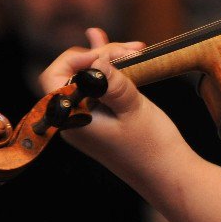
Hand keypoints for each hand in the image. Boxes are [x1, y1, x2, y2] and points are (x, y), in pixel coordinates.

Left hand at [38, 29, 187, 180]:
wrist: (167, 173)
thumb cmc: (151, 145)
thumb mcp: (132, 108)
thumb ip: (111, 82)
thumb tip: (97, 58)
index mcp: (73, 120)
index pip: (54, 78)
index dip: (75, 59)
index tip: (104, 54)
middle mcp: (74, 120)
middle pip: (72, 74)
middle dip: (99, 55)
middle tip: (131, 49)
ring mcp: (88, 119)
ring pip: (88, 78)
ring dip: (109, 59)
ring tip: (133, 48)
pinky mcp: (103, 118)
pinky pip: (99, 87)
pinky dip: (110, 69)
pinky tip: (120, 52)